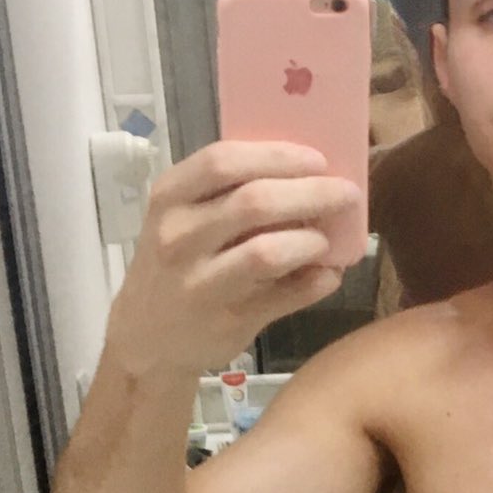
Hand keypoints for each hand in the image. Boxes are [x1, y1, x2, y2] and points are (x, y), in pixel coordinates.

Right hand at [107, 141, 360, 377]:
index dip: (277, 156)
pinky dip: (315, 283)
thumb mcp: (183, 218)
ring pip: (267, 252)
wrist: (146, 336)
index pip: (223, 161)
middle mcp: (179, 237)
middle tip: (345, 193)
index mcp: (170, 197)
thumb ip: (229, 193)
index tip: (317, 159)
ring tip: (326, 240)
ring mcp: (201, 283)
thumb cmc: (177, 263)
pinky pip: (284, 297)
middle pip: (254, 202)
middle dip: (311, 193)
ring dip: (310, 241)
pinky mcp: (227, 321)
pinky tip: (328, 276)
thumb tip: (308, 173)